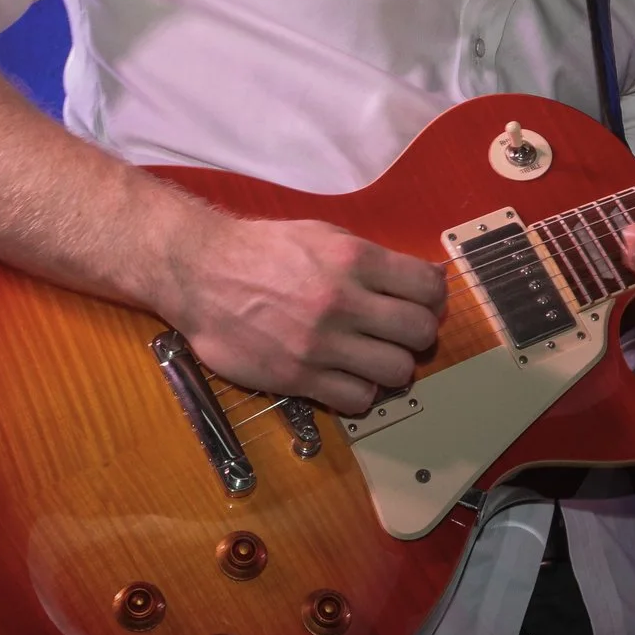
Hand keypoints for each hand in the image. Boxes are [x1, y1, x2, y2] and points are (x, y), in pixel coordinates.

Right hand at [157, 206, 444, 413]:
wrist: (200, 273)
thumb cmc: (264, 251)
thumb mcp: (325, 235)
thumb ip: (374, 260)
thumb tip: (425, 280)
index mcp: (354, 259)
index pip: (429, 288)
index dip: (433, 298)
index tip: (422, 303)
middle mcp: (343, 301)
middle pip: (420, 333)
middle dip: (417, 334)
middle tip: (399, 333)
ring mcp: (321, 343)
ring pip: (397, 371)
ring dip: (392, 366)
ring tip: (374, 356)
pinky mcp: (298, 377)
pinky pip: (358, 399)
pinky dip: (362, 392)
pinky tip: (348, 376)